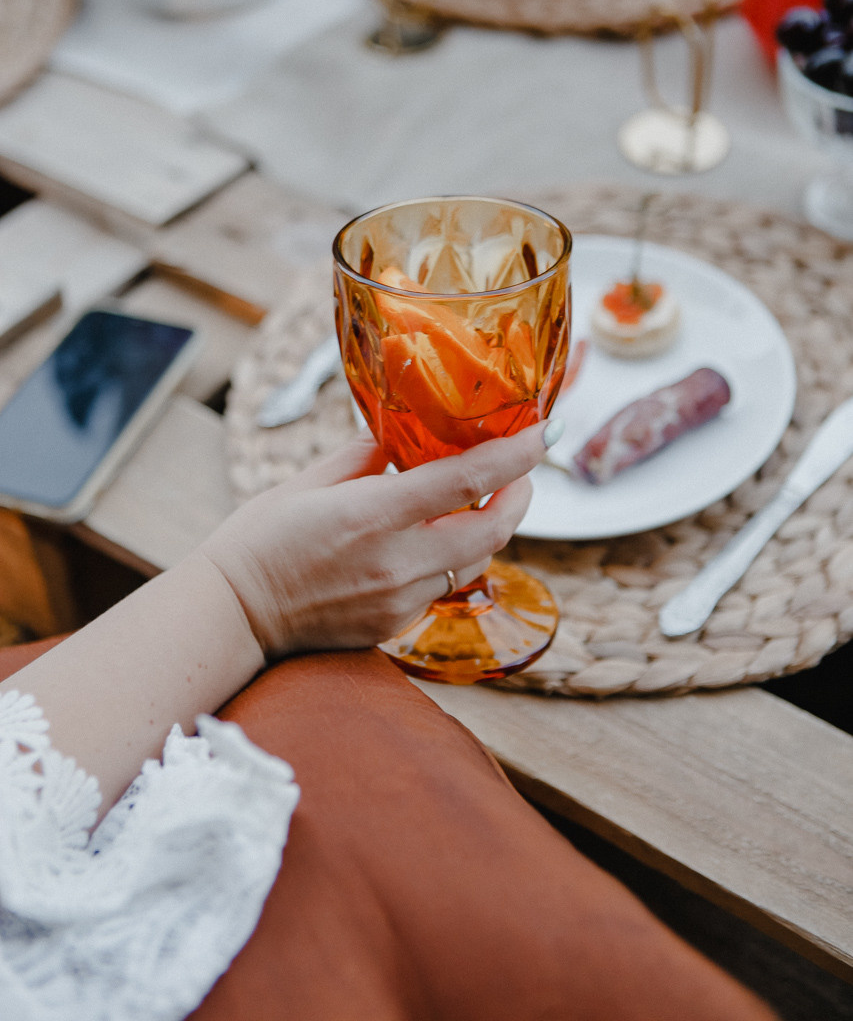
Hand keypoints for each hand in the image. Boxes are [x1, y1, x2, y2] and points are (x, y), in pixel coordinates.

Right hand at [199, 423, 552, 659]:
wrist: (231, 613)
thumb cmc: (260, 538)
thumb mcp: (308, 479)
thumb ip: (366, 454)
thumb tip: (403, 434)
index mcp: (374, 514)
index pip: (468, 480)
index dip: (516, 454)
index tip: (544, 431)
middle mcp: (396, 562)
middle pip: (494, 530)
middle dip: (521, 497)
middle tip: (522, 472)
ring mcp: (398, 600)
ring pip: (474, 561)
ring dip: (487, 528)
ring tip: (478, 501)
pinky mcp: (393, 626)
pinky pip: (441, 587)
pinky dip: (449, 558)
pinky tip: (429, 540)